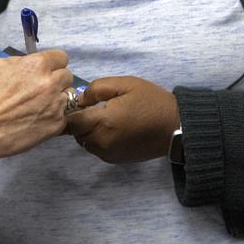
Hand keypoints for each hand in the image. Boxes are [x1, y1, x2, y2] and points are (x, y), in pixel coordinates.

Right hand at [0, 49, 71, 166]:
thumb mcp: (0, 66)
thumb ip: (22, 62)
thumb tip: (31, 64)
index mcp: (38, 65)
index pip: (61, 57)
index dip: (53, 64)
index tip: (47, 71)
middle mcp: (51, 83)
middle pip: (67, 76)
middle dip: (56, 81)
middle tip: (42, 90)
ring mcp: (56, 105)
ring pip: (68, 97)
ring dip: (57, 99)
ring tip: (40, 106)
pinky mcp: (56, 125)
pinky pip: (63, 116)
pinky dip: (53, 117)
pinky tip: (38, 120)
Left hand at [64, 76, 178, 163]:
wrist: (174, 126)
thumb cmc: (150, 101)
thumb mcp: (125, 84)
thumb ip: (97, 88)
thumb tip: (80, 99)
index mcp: (103, 122)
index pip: (71, 121)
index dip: (69, 110)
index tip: (76, 102)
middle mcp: (102, 142)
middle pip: (76, 133)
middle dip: (78, 120)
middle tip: (90, 108)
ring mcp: (108, 153)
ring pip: (84, 142)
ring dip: (87, 130)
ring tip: (101, 117)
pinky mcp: (115, 160)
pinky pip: (96, 149)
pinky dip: (97, 139)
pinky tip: (110, 128)